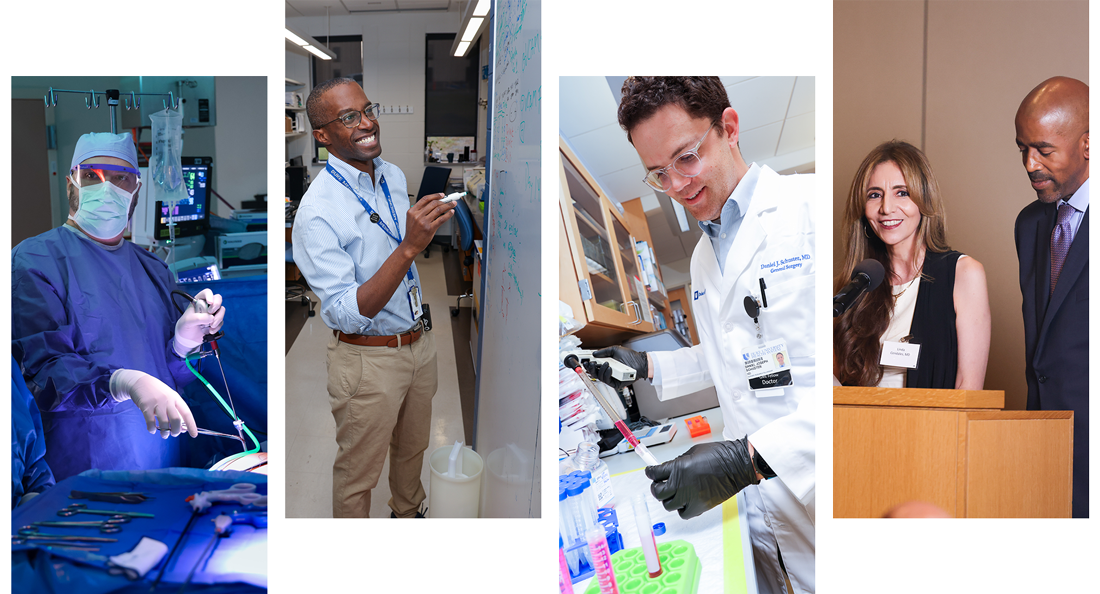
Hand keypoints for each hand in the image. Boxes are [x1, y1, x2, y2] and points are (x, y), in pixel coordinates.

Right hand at [109, 369, 197, 438]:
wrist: (139, 382)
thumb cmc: (157, 392)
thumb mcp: (169, 398)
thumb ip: (174, 410)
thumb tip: (181, 428)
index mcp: (176, 398)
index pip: (186, 413)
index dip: (191, 425)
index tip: (194, 434)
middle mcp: (168, 400)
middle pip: (176, 420)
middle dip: (176, 431)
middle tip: (174, 434)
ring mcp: (157, 403)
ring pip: (164, 423)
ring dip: (164, 432)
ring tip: (164, 435)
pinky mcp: (146, 406)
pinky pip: (150, 422)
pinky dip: (152, 429)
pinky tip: (152, 430)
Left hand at [174, 288, 224, 354]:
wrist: (187, 339)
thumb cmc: (185, 326)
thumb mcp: (188, 321)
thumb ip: (198, 318)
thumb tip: (211, 318)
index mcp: (198, 301)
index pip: (206, 292)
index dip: (210, 295)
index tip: (210, 303)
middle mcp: (207, 305)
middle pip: (218, 299)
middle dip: (217, 305)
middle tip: (211, 312)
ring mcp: (213, 314)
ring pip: (222, 310)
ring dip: (218, 318)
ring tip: (211, 326)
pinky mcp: (216, 322)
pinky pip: (221, 321)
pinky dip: (217, 326)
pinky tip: (210, 331)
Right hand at [403, 193, 455, 253]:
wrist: (410, 245)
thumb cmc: (412, 233)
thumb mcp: (411, 219)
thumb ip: (420, 211)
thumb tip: (434, 204)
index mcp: (412, 211)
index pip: (425, 199)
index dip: (435, 195)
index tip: (442, 195)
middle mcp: (417, 215)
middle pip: (433, 203)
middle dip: (444, 201)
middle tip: (450, 200)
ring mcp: (424, 222)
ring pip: (439, 210)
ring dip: (448, 206)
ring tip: (453, 204)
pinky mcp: (430, 229)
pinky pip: (441, 219)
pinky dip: (448, 214)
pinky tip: (451, 212)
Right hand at [584, 346, 647, 389]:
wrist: (640, 363)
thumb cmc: (631, 357)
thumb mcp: (615, 350)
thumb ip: (604, 352)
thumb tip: (594, 353)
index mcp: (606, 363)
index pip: (594, 365)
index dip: (587, 363)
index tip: (583, 360)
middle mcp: (607, 371)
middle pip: (594, 373)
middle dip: (590, 368)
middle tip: (589, 363)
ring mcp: (611, 378)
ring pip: (599, 377)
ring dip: (600, 369)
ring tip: (606, 363)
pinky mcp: (615, 383)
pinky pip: (607, 380)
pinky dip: (607, 373)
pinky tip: (609, 368)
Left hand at [644, 436, 759, 518]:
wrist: (736, 465)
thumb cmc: (719, 455)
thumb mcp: (693, 451)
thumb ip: (678, 462)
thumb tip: (668, 469)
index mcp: (678, 467)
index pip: (654, 473)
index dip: (650, 472)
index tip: (650, 472)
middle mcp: (681, 484)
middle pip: (657, 492)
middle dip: (656, 488)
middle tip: (659, 485)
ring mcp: (690, 497)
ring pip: (668, 505)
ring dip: (668, 499)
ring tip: (673, 494)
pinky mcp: (700, 507)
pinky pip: (683, 514)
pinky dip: (681, 509)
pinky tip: (685, 502)